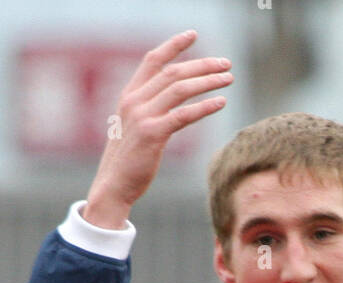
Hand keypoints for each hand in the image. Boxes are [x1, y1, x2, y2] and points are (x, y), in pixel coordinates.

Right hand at [84, 31, 232, 227]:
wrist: (113, 186)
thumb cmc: (128, 161)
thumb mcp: (134, 128)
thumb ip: (149, 110)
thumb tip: (172, 102)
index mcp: (129, 96)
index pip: (153, 61)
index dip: (173, 45)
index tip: (194, 35)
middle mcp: (134, 101)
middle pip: (172, 72)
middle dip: (202, 64)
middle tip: (226, 64)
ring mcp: (142, 116)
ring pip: (179, 89)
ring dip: (207, 81)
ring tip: (229, 79)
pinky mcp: (153, 134)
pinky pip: (183, 115)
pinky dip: (204, 107)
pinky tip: (221, 102)